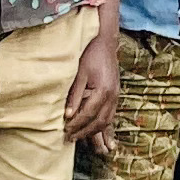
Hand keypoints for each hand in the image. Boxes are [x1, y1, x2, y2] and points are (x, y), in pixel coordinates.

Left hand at [63, 22, 121, 144]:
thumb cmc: (90, 54)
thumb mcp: (79, 73)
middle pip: (99, 122)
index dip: (76, 125)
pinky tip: (95, 131)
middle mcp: (112, 96)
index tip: (64, 131)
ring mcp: (116, 96)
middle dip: (84, 132)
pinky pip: (110, 116)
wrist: (105, 42)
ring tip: (79, 137)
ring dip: (94, 132)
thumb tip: (68, 115)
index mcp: (103, 90)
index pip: (88, 114)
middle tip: (69, 138)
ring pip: (107, 121)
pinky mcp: (115, 95)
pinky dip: (102, 126)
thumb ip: (75, 95)